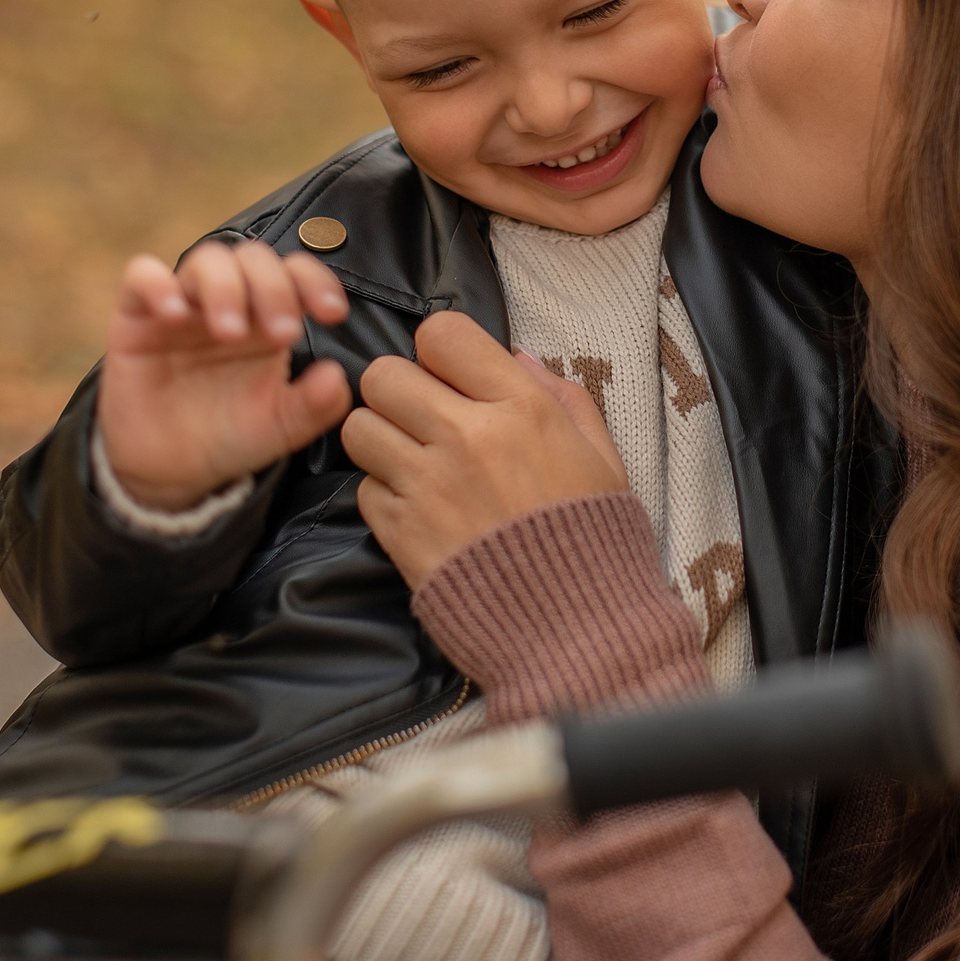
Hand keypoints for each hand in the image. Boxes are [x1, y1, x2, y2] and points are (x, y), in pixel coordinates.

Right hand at [94, 241, 353, 513]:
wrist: (170, 470)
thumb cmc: (230, 436)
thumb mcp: (281, 427)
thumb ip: (315, 405)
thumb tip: (337, 376)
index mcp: (270, 318)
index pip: (296, 274)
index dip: (316, 282)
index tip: (332, 313)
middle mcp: (230, 301)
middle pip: (254, 259)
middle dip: (274, 288)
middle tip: (282, 333)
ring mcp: (185, 305)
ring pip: (206, 260)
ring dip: (225, 287)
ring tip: (230, 332)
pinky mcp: (137, 317)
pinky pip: (141, 277)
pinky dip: (158, 285)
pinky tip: (174, 314)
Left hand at [341, 311, 627, 588]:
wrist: (576, 627)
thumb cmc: (593, 537)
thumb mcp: (600, 456)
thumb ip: (563, 397)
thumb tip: (517, 356)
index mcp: (520, 408)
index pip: (440, 333)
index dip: (440, 350)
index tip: (453, 376)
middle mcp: (467, 436)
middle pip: (384, 374)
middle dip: (401, 390)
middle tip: (424, 418)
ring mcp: (428, 485)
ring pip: (359, 427)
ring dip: (382, 438)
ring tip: (413, 460)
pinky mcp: (401, 532)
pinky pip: (363, 488)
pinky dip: (384, 494)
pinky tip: (420, 508)